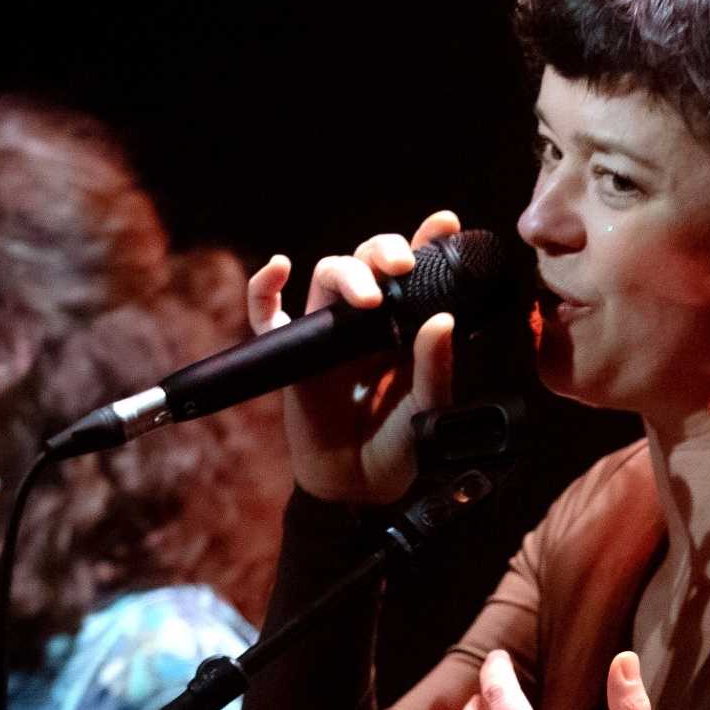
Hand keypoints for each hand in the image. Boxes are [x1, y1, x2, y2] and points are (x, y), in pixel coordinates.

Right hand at [244, 210, 460, 505]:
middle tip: (404, 265)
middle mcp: (367, 321)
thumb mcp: (429, 410)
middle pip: (368, 261)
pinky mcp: (292, 353)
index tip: (445, 223)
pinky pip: (267, 314)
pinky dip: (263, 287)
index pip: (416, 273)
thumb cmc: (400, 446)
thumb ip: (435, 368)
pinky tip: (277, 268)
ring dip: (347, 273)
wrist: (361, 486)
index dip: (428, 242)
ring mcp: (327, 333)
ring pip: (327, 275)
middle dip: (384, 250)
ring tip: (369, 297)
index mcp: (405, 325)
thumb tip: (442, 320)